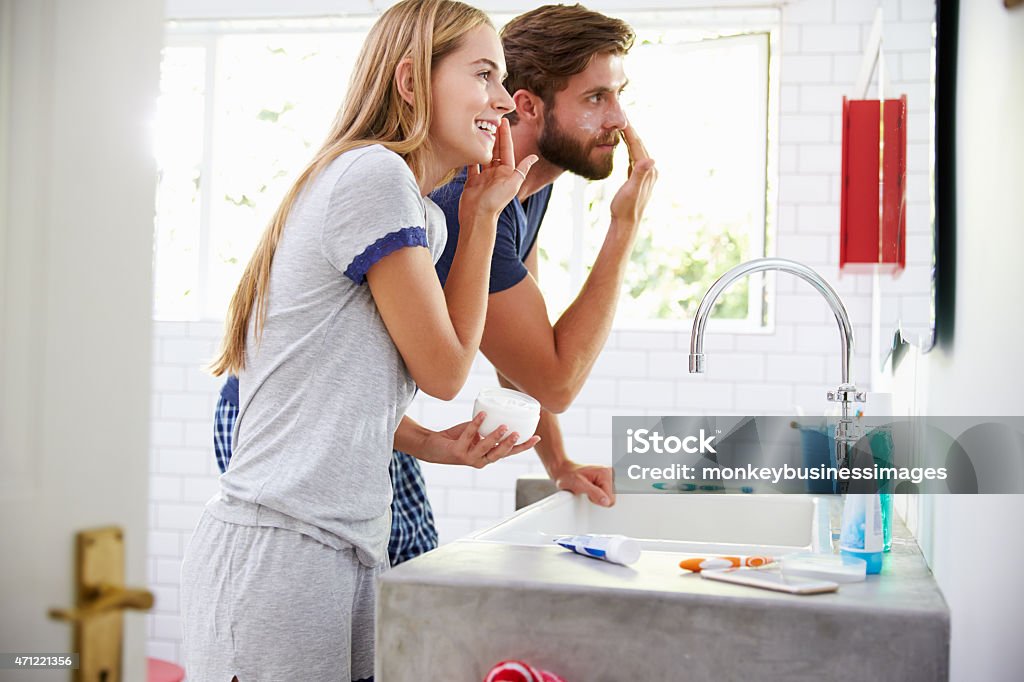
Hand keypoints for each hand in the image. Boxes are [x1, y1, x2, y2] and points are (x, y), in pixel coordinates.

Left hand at [419, 411, 540, 468]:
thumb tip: (499, 410)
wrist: (433, 446)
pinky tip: (481, 414)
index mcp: (489, 455)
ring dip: (495, 437)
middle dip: (510, 445)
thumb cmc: (458, 438)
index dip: (523, 447)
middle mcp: (481, 460)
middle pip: (500, 455)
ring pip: (486, 449)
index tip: (537, 438)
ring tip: (503, 426)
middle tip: (518, 434)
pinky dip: (476, 424)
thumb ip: (487, 427)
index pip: (510, 453)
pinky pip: (469, 435)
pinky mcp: (457, 452)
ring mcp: (469, 458)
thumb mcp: (476, 432)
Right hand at [460, 118, 538, 220]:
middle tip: (491, 119)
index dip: (505, 135)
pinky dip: (471, 155)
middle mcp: (496, 173)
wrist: (477, 216)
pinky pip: (472, 164)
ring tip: (480, 127)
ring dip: (483, 142)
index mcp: (507, 172)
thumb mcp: (512, 184)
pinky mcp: (472, 180)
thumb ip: (522, 170)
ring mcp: (484, 176)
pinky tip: (469, 143)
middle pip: (495, 150)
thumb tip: (534, 157)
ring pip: (484, 155)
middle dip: (494, 135)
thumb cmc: (496, 202)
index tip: (503, 121)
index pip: (506, 149)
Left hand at [552, 461, 615, 506]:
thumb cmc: (569, 475)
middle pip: (611, 498)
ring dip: (597, 496)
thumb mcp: (579, 485)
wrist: (564, 470)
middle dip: (598, 498)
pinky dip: (597, 494)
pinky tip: (590, 488)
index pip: (611, 499)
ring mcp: (608, 476)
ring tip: (587, 488)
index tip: (588, 492)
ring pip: (608, 497)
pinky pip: (605, 494)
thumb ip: (594, 493)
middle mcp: (609, 473)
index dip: (597, 500)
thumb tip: (606, 502)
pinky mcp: (605, 479)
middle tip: (586, 491)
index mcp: (606, 473)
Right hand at [609, 124, 656, 226]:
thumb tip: (651, 159)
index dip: (630, 131)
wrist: (626, 222)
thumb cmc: (626, 207)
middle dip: (631, 130)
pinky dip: (629, 148)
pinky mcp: (638, 178)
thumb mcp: (631, 190)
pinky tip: (625, 144)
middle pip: (639, 145)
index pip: (638, 146)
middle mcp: (649, 170)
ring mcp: (645, 174)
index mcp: (647, 170)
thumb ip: (640, 174)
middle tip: (622, 115)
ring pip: (637, 150)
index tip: (623, 118)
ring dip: (630, 138)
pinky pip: (634, 158)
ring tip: (622, 126)